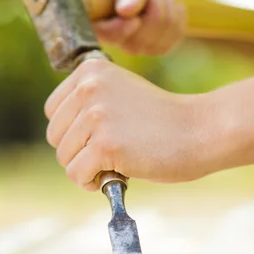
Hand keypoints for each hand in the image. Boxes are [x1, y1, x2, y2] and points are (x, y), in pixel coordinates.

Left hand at [45, 60, 211, 190]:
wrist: (200, 131)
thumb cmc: (161, 120)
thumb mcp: (120, 94)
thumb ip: (89, 102)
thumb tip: (58, 133)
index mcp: (90, 71)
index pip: (53, 111)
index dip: (73, 131)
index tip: (100, 135)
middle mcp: (89, 88)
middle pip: (55, 136)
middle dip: (79, 151)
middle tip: (111, 152)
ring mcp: (96, 116)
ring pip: (65, 158)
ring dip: (87, 168)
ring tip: (118, 160)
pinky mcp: (105, 145)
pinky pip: (77, 174)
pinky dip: (92, 182)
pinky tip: (116, 174)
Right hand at [92, 0, 188, 54]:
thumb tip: (125, 12)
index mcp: (96, 5)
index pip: (99, 32)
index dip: (117, 32)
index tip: (134, 20)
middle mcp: (110, 27)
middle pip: (131, 43)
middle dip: (153, 17)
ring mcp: (131, 38)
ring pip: (151, 47)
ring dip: (167, 17)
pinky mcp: (152, 42)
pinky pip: (166, 46)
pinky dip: (177, 23)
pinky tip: (174, 5)